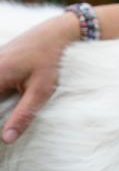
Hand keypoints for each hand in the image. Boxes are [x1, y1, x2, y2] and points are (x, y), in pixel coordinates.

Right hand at [0, 12, 79, 143]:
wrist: (61, 31)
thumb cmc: (53, 59)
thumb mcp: (42, 89)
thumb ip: (23, 115)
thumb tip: (6, 139)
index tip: (4, 132)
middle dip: (2, 110)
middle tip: (17, 112)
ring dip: (4, 102)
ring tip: (17, 104)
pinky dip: (4, 92)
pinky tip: (13, 98)